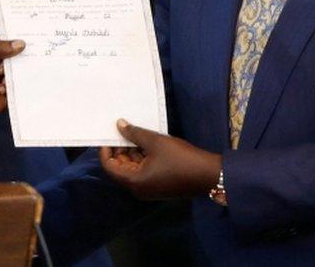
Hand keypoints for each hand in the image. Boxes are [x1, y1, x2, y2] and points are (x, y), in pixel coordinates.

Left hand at [100, 119, 221, 199]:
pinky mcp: (157, 185)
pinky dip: (141, 157)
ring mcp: (148, 188)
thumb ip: (135, 133)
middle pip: (120, 168)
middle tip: (121, 130)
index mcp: (134, 181)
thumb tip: (119, 124)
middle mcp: (138, 189)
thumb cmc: (180, 158)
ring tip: (133, 132)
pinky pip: (142, 170)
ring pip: (132, 168)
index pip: (110, 166)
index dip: (106, 150)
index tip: (108, 134)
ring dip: (131, 152)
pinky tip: (145, 142)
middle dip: (119, 149)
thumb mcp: (156, 142)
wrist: (209, 174)